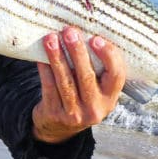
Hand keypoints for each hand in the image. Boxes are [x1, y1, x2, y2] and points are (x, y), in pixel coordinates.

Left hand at [32, 26, 125, 143]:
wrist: (59, 127)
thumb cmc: (81, 97)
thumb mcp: (96, 89)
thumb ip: (97, 68)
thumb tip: (85, 32)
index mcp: (110, 98)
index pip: (116, 76)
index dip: (108, 56)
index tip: (96, 39)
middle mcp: (95, 108)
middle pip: (87, 77)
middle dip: (77, 52)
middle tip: (70, 31)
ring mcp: (74, 114)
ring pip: (65, 82)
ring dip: (57, 57)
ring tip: (51, 38)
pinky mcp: (54, 113)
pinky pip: (48, 87)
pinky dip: (44, 69)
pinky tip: (41, 56)